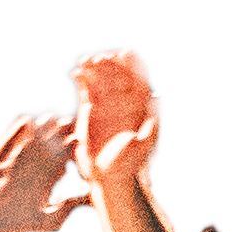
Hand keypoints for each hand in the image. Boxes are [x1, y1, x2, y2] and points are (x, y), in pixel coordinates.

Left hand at [0, 113, 84, 231]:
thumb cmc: (19, 224)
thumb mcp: (49, 222)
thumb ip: (71, 208)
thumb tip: (94, 197)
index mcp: (42, 186)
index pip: (63, 159)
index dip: (73, 147)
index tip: (79, 140)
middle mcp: (24, 173)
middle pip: (49, 144)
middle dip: (62, 132)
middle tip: (70, 123)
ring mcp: (6, 165)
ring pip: (29, 138)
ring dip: (44, 126)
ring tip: (53, 118)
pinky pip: (7, 139)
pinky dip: (19, 127)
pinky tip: (28, 119)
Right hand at [78, 50, 160, 189]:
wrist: (108, 176)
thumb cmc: (128, 164)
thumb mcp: (141, 146)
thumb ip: (148, 125)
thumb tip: (156, 101)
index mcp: (140, 109)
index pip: (138, 82)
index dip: (133, 67)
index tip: (124, 55)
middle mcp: (125, 105)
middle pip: (118, 78)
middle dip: (110, 66)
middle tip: (99, 58)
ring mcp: (107, 107)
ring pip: (102, 82)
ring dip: (94, 70)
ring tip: (84, 61)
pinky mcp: (91, 112)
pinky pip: (87, 92)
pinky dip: (82, 81)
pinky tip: (76, 73)